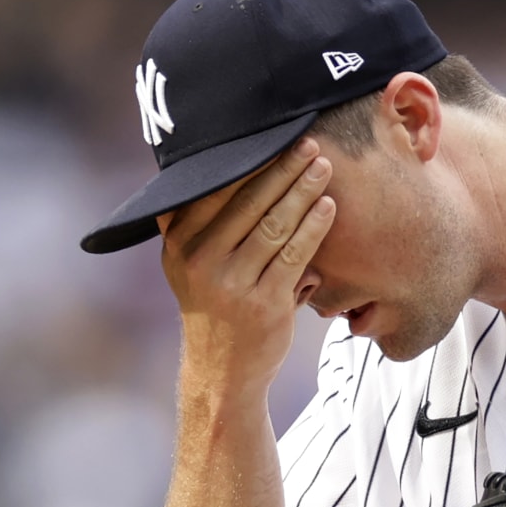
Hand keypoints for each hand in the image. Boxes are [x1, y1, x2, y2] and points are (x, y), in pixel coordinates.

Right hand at [158, 137, 334, 396]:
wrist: (223, 372)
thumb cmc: (214, 305)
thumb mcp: (188, 263)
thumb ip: (195, 220)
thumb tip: (211, 159)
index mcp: (178, 241)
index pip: (215, 187)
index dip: (247, 159)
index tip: (273, 134)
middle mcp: (199, 260)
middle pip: (247, 200)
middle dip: (282, 167)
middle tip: (309, 142)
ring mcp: (230, 283)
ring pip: (273, 224)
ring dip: (302, 191)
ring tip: (323, 167)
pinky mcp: (263, 304)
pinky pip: (293, 255)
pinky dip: (313, 227)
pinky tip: (327, 207)